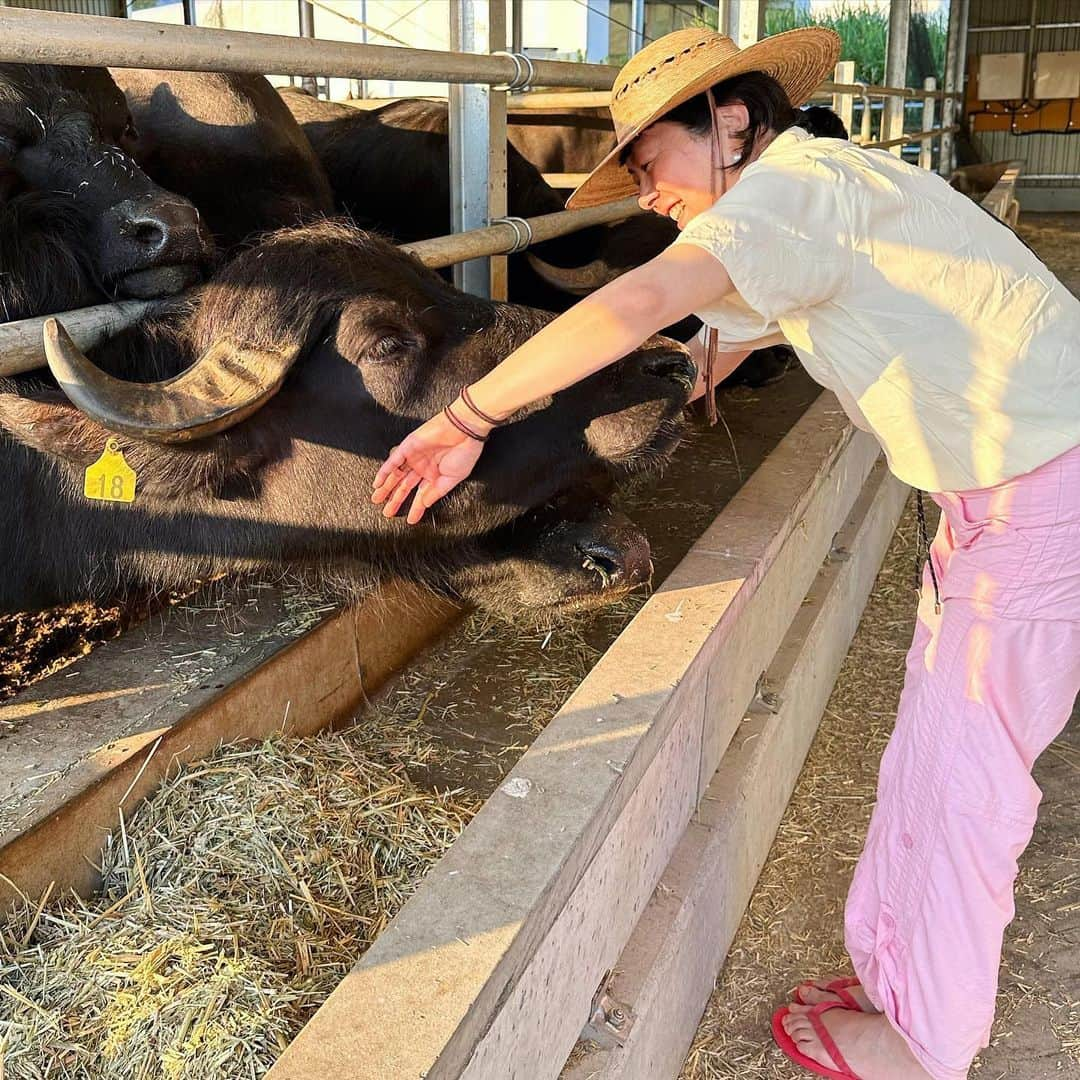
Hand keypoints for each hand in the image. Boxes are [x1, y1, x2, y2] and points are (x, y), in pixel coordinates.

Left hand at [371, 409, 486, 524]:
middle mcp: (423, 467)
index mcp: (435, 474)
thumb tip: (425, 504)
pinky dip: (385, 472)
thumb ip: (437, 492)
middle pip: (405, 486)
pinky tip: (378, 482)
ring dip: (386, 487)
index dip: (415, 508)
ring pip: (396, 475)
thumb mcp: (453, 479)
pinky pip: (393, 461)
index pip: (421, 495)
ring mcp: (414, 457)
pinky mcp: (408, 446)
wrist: (465, 429)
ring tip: (377, 499)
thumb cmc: (465, 451)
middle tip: (387, 512)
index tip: (410, 520)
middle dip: (395, 499)